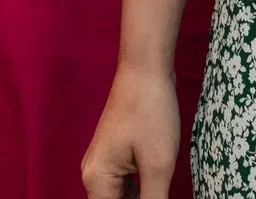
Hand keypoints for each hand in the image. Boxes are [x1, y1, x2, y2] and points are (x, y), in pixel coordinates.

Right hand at [81, 65, 181, 198]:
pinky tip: (160, 190)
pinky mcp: (117, 156)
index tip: (156, 198)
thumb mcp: (158, 165)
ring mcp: (104, 164)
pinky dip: (143, 193)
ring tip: (161, 188)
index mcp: (97, 180)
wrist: (145, 69)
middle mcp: (94, 175)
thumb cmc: (150, 111)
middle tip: (161, 192)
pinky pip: (127, 187)